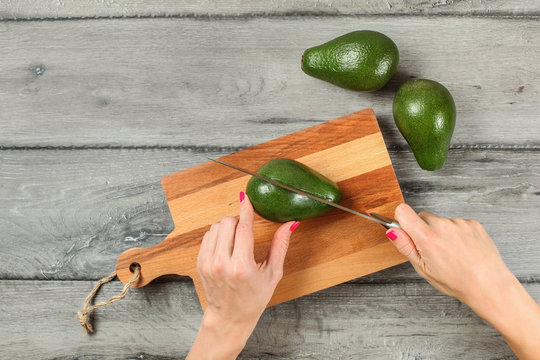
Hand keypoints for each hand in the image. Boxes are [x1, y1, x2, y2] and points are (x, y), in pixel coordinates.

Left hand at [187, 192, 298, 359]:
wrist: (230, 317)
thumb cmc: (254, 298)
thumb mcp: (273, 274)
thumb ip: (280, 246)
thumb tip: (290, 224)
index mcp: (242, 267)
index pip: (243, 228)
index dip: (246, 209)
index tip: (246, 197)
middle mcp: (222, 264)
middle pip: (227, 223)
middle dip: (238, 221)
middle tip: (246, 231)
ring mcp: (208, 264)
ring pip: (216, 227)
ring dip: (227, 228)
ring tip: (236, 241)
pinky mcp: (200, 263)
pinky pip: (207, 236)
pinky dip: (218, 235)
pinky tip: (226, 247)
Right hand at [388, 203, 539, 358]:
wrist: (489, 285)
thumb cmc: (457, 282)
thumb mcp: (424, 269)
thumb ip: (405, 247)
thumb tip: (391, 231)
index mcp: (427, 237)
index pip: (403, 211)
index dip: (402, 220)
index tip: (406, 230)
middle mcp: (443, 225)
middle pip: (423, 217)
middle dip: (423, 230)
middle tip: (432, 250)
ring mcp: (459, 223)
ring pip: (441, 221)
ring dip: (442, 233)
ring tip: (452, 253)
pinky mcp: (473, 223)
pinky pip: (457, 223)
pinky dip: (457, 233)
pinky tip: (462, 249)